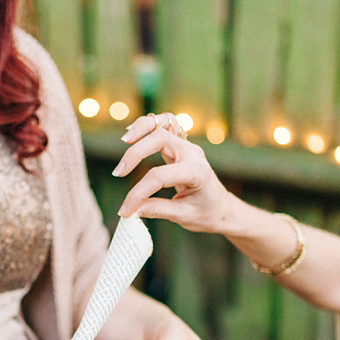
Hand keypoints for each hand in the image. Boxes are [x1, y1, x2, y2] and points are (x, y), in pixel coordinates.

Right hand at [115, 112, 237, 234]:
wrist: (221, 208)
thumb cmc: (206, 214)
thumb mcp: (183, 216)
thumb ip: (157, 210)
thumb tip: (132, 209)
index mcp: (197, 172)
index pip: (159, 176)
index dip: (137, 193)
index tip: (124, 210)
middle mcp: (193, 154)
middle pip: (160, 139)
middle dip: (136, 153)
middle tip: (118, 173)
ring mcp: (188, 146)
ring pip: (164, 123)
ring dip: (142, 128)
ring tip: (124, 140)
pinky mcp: (181, 145)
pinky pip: (166, 125)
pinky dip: (148, 125)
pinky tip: (132, 134)